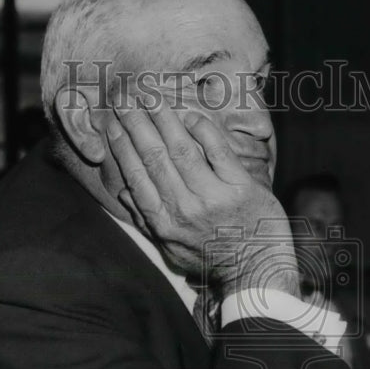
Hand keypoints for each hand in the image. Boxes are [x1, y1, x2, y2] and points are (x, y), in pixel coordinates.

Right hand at [106, 95, 297, 297]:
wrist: (256, 272)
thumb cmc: (212, 259)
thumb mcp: (172, 249)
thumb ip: (147, 221)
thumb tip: (124, 192)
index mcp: (164, 223)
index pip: (136, 176)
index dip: (122, 147)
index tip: (113, 123)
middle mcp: (185, 209)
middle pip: (154, 156)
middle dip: (137, 122)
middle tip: (126, 97)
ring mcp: (214, 198)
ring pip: (182, 149)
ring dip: (164, 118)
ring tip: (151, 96)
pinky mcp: (242, 188)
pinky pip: (218, 151)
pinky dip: (203, 130)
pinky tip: (191, 115)